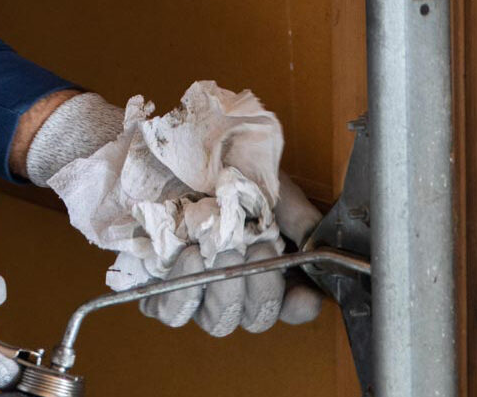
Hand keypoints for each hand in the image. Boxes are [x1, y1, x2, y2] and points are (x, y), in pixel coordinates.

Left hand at [138, 175, 324, 334]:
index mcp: (270, 268)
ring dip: (224, 291)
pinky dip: (183, 292)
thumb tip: (316, 245)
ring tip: (218, 253)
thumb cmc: (226, 172)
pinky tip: (188, 257)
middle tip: (254, 249)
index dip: (300, 306)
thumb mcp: (272, 188)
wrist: (175, 156)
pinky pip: (172, 312)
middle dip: (261, 290)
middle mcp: (237, 288)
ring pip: (218, 322)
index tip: (302, 292)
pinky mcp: (161, 292)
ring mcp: (200, 294)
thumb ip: (299, 218)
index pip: (295, 307)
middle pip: (257, 318)